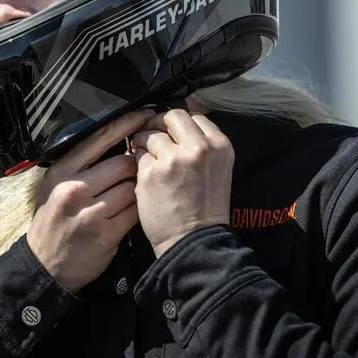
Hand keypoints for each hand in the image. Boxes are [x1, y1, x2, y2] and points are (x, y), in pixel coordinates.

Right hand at [27, 108, 155, 292]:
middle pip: (123, 163)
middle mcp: (74, 188)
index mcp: (63, 170)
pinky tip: (138, 210)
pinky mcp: (106, 234)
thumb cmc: (54, 219)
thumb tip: (118, 141)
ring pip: (133, 188)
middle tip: (141, 168)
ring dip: (140, 188)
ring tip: (139, 191)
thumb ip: (82, 164)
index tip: (145, 114)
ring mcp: (90, 212)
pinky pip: (135, 213)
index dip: (127, 123)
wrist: (44, 265)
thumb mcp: (56, 185)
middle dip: (137, 164)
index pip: (101, 137)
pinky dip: (140, 210)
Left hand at [131, 109, 233, 257]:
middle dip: (159, 124)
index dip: (178, 124)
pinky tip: (145, 177)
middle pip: (172, 116)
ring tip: (149, 160)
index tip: (171, 132)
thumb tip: (175, 123)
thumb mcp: (216, 168)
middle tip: (153, 135)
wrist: (194, 241)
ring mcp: (173, 159)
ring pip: (150, 134)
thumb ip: (201, 144)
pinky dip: (138, 162)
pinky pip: (138, 155)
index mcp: (219, 145)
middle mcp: (198, 148)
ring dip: (145, 143)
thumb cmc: (205, 208)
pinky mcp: (150, 172)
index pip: (194, 116)